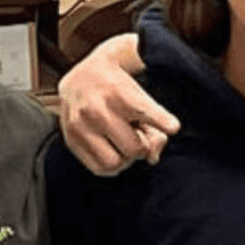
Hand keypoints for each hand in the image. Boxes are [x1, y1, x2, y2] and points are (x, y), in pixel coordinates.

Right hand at [59, 33, 180, 175]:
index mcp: (117, 92)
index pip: (142, 110)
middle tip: (140, 136)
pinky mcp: (71, 139)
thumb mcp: (140, 93)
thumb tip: (153, 158)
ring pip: (115, 163)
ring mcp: (80, 125)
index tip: (174, 127)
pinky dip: (112, 165)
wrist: (79, 77)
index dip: (161, 120)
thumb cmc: (116, 87)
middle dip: (143, 147)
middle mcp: (96, 109)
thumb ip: (157, 121)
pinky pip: (99, 168)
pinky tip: (114, 150)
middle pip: (133, 148)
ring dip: (126, 159)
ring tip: (125, 144)